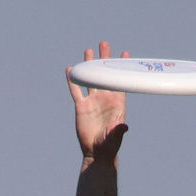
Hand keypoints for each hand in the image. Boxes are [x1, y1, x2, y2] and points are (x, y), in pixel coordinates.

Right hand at [70, 43, 127, 161]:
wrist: (96, 152)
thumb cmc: (110, 145)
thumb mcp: (115, 137)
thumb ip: (118, 130)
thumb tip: (124, 126)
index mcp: (117, 103)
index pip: (120, 82)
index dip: (122, 68)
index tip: (124, 54)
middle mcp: (105, 99)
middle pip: (105, 75)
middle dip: (104, 60)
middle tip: (104, 43)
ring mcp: (93, 102)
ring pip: (91, 79)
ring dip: (89, 66)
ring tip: (88, 51)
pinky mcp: (81, 107)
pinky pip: (76, 91)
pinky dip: (73, 81)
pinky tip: (71, 69)